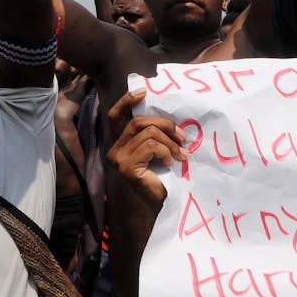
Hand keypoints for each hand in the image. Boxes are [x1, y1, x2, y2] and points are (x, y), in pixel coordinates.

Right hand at [105, 89, 186, 211]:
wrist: (164, 205)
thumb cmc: (163, 178)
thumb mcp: (156, 150)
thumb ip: (153, 134)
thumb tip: (167, 116)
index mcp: (119, 144)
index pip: (114, 116)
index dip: (126, 101)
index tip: (143, 92)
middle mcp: (113, 150)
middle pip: (138, 121)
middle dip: (165, 125)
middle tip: (182, 137)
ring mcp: (118, 160)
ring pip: (148, 133)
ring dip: (170, 143)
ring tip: (181, 155)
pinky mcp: (127, 167)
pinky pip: (151, 146)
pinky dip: (166, 152)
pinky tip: (171, 163)